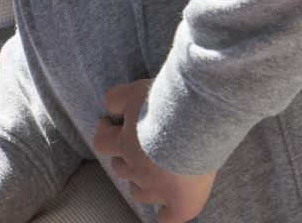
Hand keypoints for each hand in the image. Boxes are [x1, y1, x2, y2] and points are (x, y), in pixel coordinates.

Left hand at [93, 80, 216, 222]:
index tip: (114, 122)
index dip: (106, 133)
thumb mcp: (134, 90)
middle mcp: (138, 169)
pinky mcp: (183, 203)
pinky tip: (167, 212)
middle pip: (120, 169)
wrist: (200, 120)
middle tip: (144, 141)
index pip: (101, 143)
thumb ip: (117, 99)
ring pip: (139, 192)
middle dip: (126, 155)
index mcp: (124, 144)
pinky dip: (167, 216)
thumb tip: (110, 109)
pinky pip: (169, 219)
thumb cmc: (167, 103)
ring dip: (142, 182)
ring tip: (160, 166)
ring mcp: (159, 189)